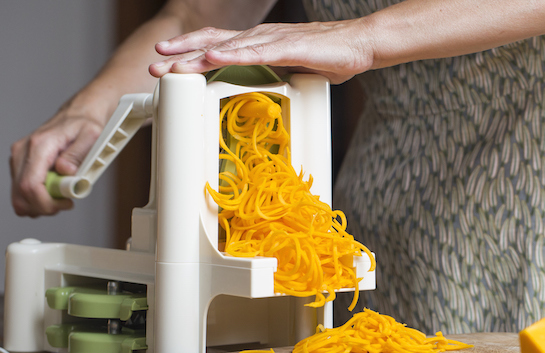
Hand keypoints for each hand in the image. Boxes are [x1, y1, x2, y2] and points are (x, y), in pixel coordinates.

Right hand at [10, 104, 104, 216]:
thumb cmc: (86, 123)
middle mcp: (23, 151)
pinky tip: (55, 189)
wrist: (79, 112)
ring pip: (19, 196)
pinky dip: (39, 197)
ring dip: (41, 204)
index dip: (46, 203)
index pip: (30, 186)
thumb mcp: (91, 135)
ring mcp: (19, 158)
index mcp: (39, 145)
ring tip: (63, 195)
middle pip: (20, 196)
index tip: (67, 203)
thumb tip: (65, 170)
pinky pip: (23, 190)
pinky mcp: (21, 163)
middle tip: (66, 203)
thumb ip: (77, 154)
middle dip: (44, 207)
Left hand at [148, 21, 374, 83]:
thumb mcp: (294, 72)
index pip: (219, 46)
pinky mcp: (288, 47)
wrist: (360, 45)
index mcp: (260, 44)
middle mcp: (261, 38)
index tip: (168, 65)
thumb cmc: (331, 57)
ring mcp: (273, 40)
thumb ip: (275, 78)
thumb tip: (264, 93)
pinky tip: (213, 58)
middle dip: (183, 54)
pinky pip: (255, 52)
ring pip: (227, 47)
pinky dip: (231, 55)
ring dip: (198, 56)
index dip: (192, 53)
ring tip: (172, 64)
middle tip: (156, 66)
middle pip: (213, 43)